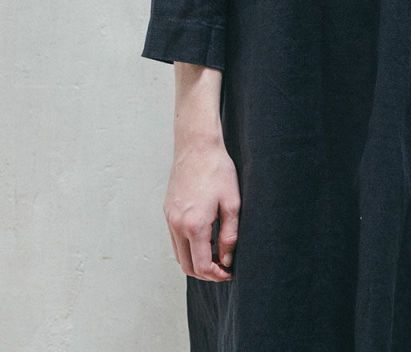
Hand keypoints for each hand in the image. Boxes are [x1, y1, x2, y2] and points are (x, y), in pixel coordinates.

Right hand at [163, 134, 240, 280]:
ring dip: (195, 261)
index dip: (217, 275)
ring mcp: (169, 218)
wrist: (197, 146)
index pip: (202, 266)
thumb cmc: (217, 170)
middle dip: (205, 273)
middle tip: (223, 268)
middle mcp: (177, 225)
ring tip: (215, 254)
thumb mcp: (231, 202)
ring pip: (179, 254)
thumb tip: (227, 259)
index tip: (229, 273)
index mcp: (194, 225)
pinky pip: (174, 239)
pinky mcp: (167, 211)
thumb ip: (229, 234)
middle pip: (187, 266)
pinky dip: (187, 247)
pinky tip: (203, 239)